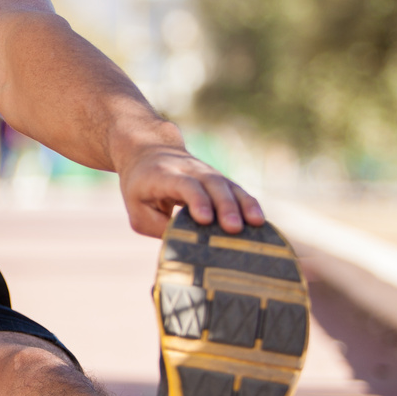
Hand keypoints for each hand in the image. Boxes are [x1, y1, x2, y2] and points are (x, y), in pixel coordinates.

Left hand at [116, 140, 263, 238]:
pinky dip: (249, 204)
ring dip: (243, 204)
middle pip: (211, 183)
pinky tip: (259, 221)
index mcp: (164, 174)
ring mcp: (207, 172)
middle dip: (225, 206)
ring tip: (255, 224)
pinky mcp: (219, 180)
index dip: (197, 200)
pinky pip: (237, 190)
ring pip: (228, 184)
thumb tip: (184, 243)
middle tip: (234, 229)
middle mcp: (189, 169)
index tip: (205, 219)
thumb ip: (158, 227)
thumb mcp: (137, 210)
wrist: (148, 152)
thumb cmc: (140, 188)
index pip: (185, 184)